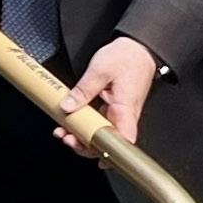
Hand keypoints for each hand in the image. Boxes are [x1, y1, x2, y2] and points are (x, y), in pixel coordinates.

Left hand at [59, 35, 159, 152]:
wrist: (138, 48)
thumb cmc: (127, 57)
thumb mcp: (99, 69)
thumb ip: (82, 90)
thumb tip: (68, 107)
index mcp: (125, 108)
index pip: (123, 140)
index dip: (110, 152)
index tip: (92, 153)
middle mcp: (126, 115)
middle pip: (108, 142)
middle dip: (85, 146)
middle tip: (67, 138)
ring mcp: (120, 114)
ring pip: (103, 135)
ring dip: (83, 138)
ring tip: (64, 133)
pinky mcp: (115, 110)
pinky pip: (100, 125)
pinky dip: (86, 127)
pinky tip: (72, 124)